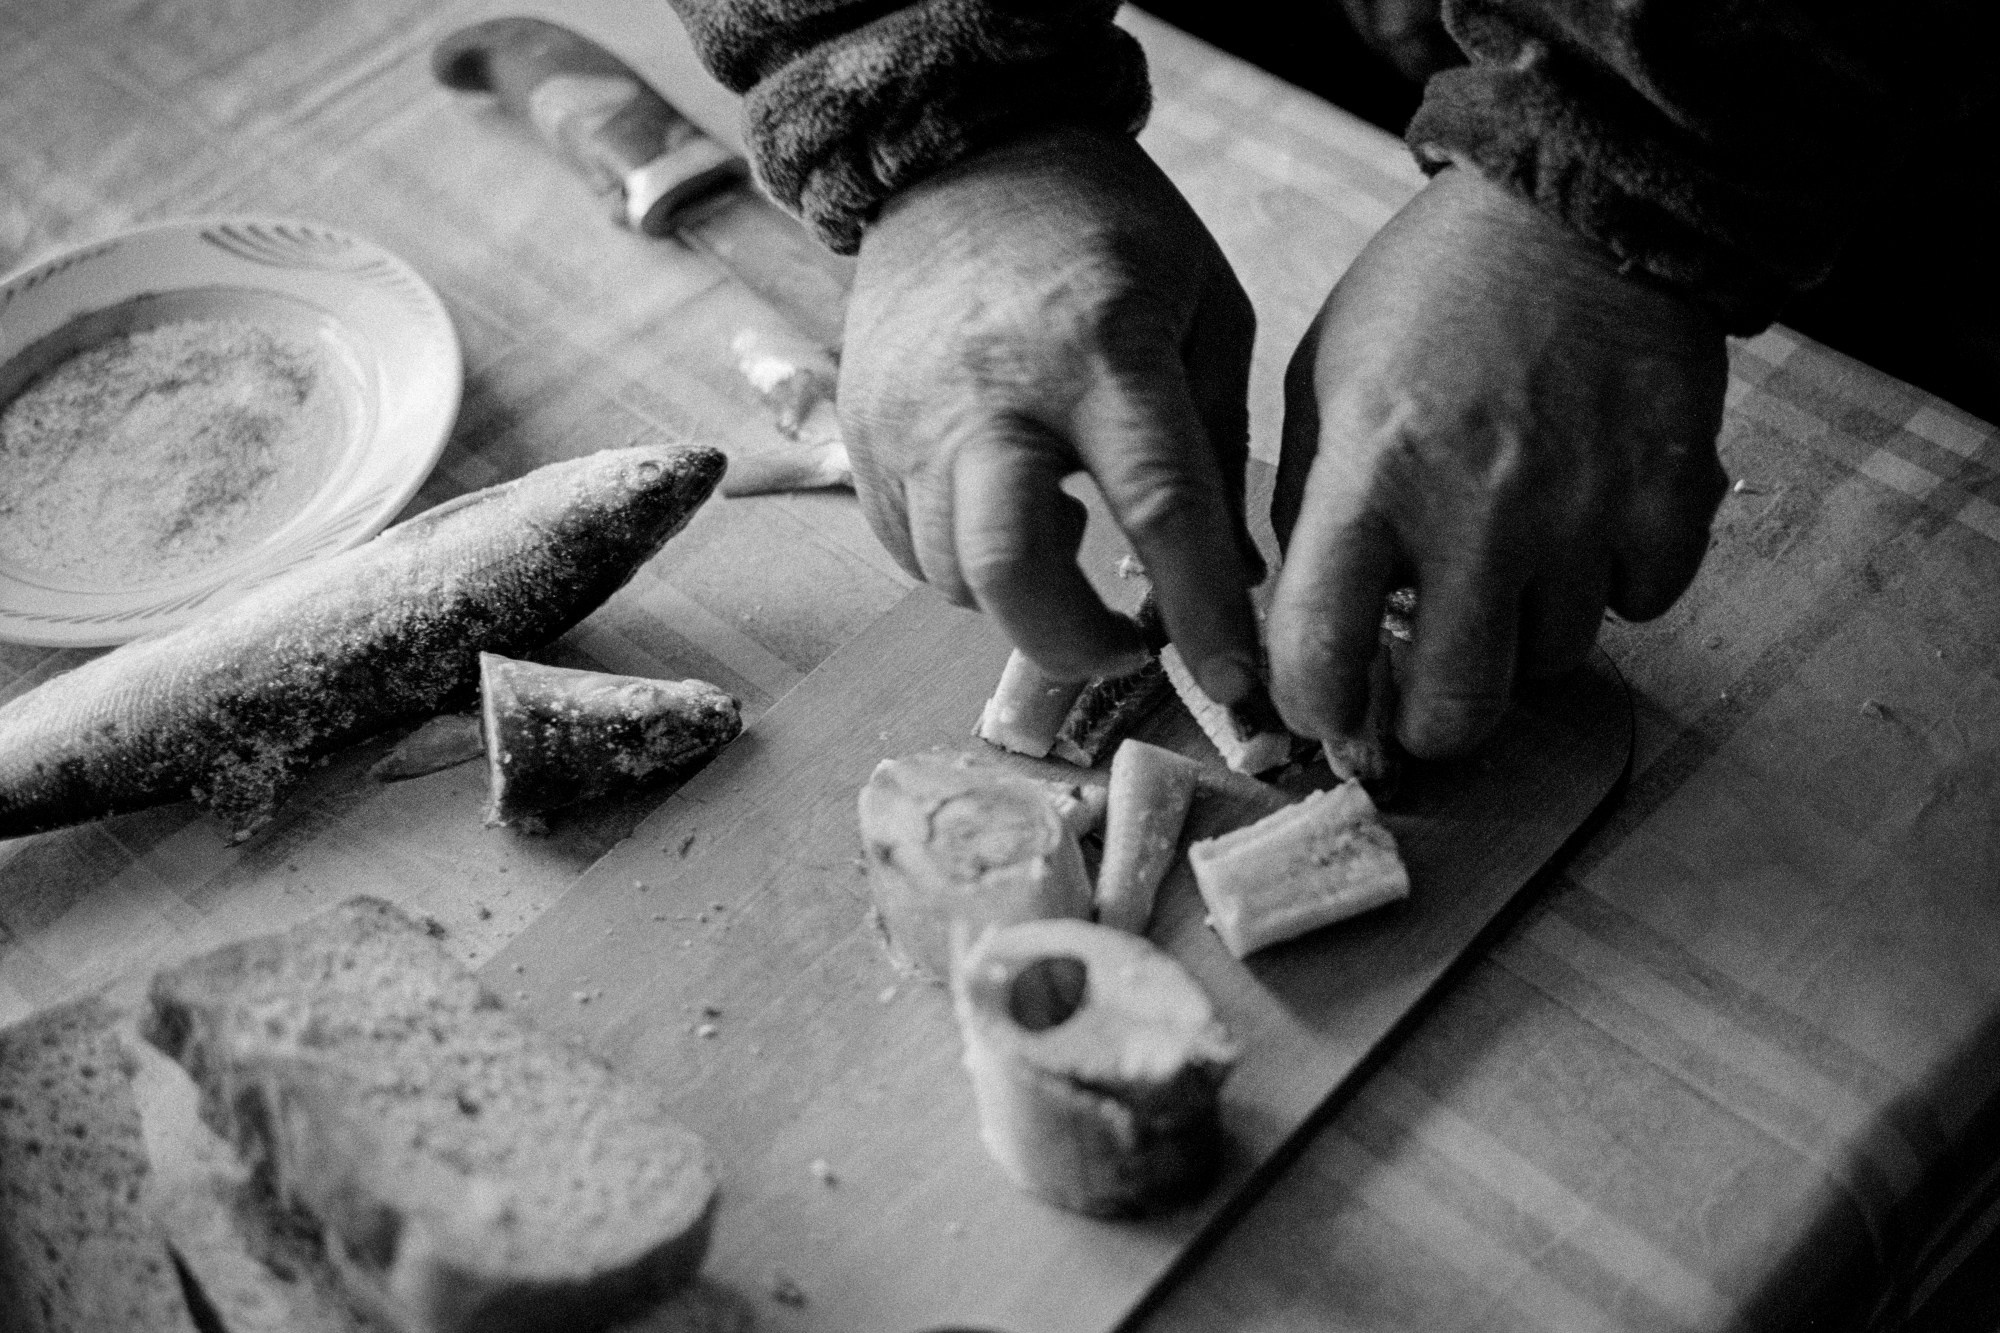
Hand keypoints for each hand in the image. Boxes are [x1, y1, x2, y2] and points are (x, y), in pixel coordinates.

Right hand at [839, 124, 1264, 698]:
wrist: (965, 155)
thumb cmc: (1109, 231)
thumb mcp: (1206, 308)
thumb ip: (1221, 444)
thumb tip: (1234, 580)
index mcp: (1101, 350)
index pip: (1158, 508)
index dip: (1202, 613)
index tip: (1236, 682)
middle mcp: (991, 392)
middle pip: (1005, 569)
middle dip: (1070, 644)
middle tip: (1123, 647)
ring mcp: (910, 417)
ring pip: (951, 574)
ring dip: (1021, 598)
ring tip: (1069, 547)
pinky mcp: (861, 430)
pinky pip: (908, 546)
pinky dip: (963, 562)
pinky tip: (1008, 511)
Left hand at [1269, 167, 1728, 758]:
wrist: (1576, 204)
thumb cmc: (1431, 293)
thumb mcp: (1324, 380)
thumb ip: (1312, 503)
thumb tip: (1306, 617)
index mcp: (1370, 473)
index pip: (1322, 650)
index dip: (1318, 706)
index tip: (1327, 707)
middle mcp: (1476, 507)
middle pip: (1456, 708)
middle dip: (1431, 722)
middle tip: (1424, 691)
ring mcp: (1582, 507)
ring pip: (1552, 663)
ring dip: (1522, 636)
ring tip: (1508, 562)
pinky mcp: (1671, 495)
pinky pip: (1642, 605)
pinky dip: (1613, 585)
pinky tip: (1585, 524)